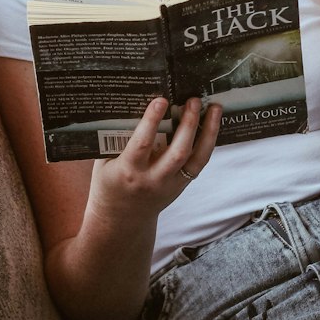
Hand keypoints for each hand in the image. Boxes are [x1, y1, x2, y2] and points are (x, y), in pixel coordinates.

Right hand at [85, 96, 221, 223]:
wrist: (121, 219)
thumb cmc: (109, 184)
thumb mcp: (105, 162)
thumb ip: (118, 140)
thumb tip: (134, 106)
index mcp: (129, 171)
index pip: (142, 143)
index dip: (152, 121)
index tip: (161, 100)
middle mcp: (153, 179)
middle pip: (177, 151)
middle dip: (188, 124)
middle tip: (193, 100)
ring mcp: (171, 184)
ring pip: (196, 158)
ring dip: (208, 131)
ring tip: (214, 108)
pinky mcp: (182, 185)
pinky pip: (199, 163)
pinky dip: (208, 142)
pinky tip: (213, 125)